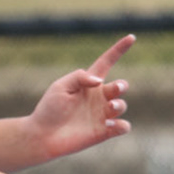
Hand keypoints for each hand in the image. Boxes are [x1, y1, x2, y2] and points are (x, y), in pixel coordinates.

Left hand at [27, 34, 134, 162]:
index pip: (107, 62)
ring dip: (119, 104)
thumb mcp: (60, 86)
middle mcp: (98, 98)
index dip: (119, 50)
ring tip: (110, 107)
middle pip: (120, 86)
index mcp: (88, 83)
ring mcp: (102, 115)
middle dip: (121, 86)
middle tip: (115, 89)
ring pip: (122, 105)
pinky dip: (122, 124)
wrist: (42, 136)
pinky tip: (110, 124)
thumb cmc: (49, 109)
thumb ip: (80, 77)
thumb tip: (100, 81)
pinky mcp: (104, 132)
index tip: (131, 37)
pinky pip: (123, 126)